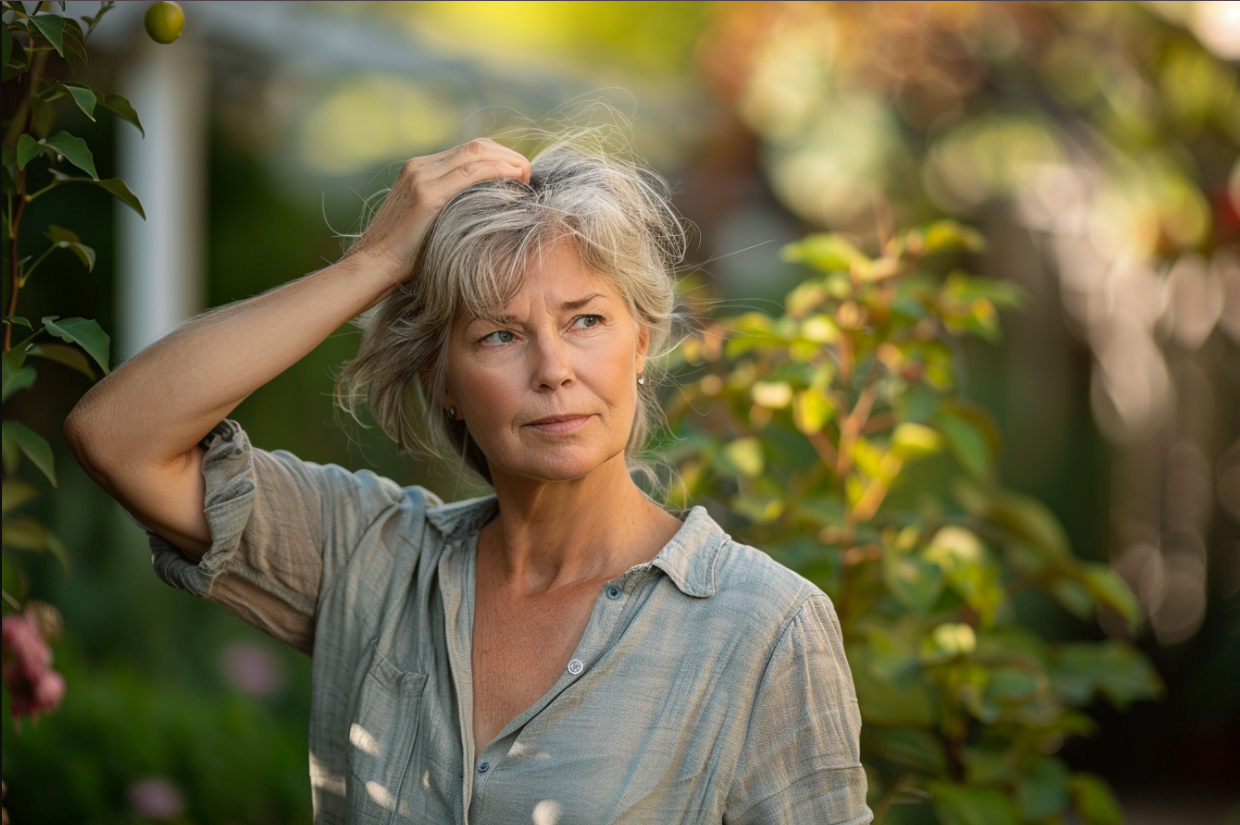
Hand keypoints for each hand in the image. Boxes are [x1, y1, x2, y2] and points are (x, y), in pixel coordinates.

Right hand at [345, 138, 530, 277]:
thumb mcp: (429, 224)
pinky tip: (516, 179)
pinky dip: (498, 170)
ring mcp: (421, 177)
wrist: (371, 268)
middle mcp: (420, 167)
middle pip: (477, 146)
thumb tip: (485, 214)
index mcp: (420, 170)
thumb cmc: (402, 258)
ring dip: (508, 160)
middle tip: (529, 174)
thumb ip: (451, 210)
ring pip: (477, 152)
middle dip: (508, 155)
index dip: (499, 157)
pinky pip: (471, 171)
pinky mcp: (425, 194)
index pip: (469, 151)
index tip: (519, 175)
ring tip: (527, 176)